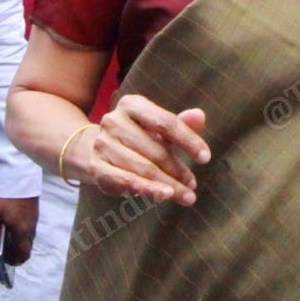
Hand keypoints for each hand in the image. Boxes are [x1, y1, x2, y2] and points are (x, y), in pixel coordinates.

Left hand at [0, 197, 38, 264]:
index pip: (23, 254)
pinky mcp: (33, 208)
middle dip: (14, 250)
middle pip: (26, 246)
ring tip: (1, 234)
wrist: (18, 170)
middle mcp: (31, 226)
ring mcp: (34, 216)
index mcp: (22, 230)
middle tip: (0, 248)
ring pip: (27, 235)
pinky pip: (28, 225)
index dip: (13, 261)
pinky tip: (6, 220)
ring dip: (16, 239)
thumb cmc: (3, 194)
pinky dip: (19, 228)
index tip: (2, 260)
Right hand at [85, 96, 210, 205]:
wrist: (94, 147)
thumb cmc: (137, 135)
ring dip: (168, 184)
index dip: (188, 141)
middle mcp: (114, 121)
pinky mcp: (95, 166)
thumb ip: (181, 123)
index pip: (166, 123)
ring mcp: (102, 144)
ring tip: (186, 195)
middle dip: (178, 170)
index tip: (205, 158)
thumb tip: (200, 116)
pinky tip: (164, 195)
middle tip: (193, 184)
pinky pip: (126, 180)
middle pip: (156, 150)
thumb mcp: (159, 127)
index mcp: (132, 105)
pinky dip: (148, 189)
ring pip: (143, 168)